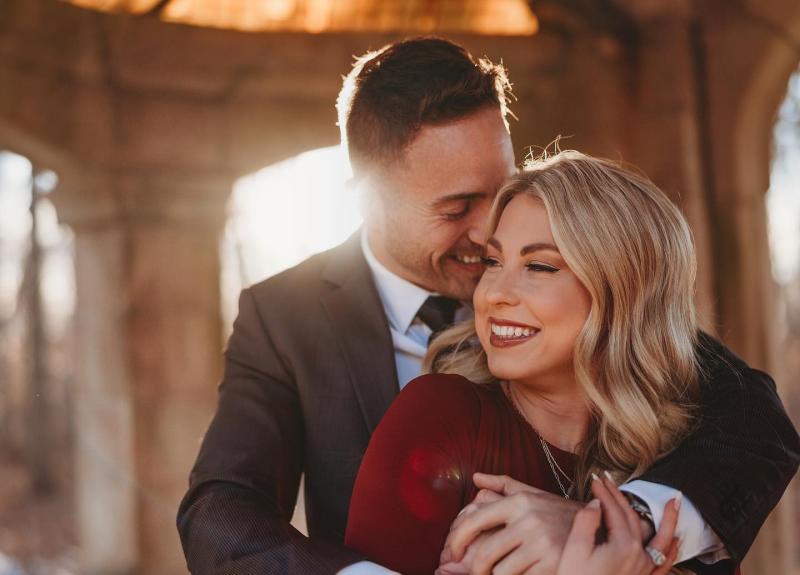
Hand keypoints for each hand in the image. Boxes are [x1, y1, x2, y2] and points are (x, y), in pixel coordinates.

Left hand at [440, 473, 582, 574]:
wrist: (599, 526)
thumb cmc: (558, 512)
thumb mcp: (532, 493)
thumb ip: (502, 484)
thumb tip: (476, 478)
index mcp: (519, 502)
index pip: (475, 520)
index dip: (456, 539)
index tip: (450, 552)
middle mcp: (529, 520)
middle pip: (485, 553)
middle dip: (474, 569)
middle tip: (473, 573)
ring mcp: (543, 544)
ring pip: (501, 572)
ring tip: (502, 571)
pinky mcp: (555, 564)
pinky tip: (520, 574)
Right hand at [556, 474, 680, 574]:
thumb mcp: (574, 550)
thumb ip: (586, 522)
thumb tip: (597, 503)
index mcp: (622, 545)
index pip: (614, 510)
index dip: (603, 493)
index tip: (594, 480)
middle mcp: (638, 556)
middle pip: (632, 519)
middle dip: (620, 497)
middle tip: (609, 480)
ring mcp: (643, 570)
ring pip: (660, 540)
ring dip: (668, 519)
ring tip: (675, 502)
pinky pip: (664, 565)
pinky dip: (673, 551)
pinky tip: (677, 540)